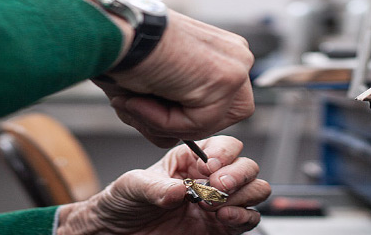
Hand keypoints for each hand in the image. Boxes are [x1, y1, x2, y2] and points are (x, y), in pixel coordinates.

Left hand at [57, 136, 269, 234]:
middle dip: (238, 174)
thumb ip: (155, 187)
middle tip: (218, 186)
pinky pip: (249, 220)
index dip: (224, 154)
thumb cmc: (123, 202)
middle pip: (246, 166)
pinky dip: (244, 218)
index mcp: (190, 159)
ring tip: (216, 205)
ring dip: (244, 195)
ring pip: (254, 190)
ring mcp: (218, 203)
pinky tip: (224, 218)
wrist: (116, 232)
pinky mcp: (220, 228)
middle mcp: (209, 178)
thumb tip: (179, 190)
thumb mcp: (132, 186)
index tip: (210, 168)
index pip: (224, 145)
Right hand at [94, 10, 254, 145]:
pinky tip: (143, 98)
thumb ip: (164, 118)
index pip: (215, 106)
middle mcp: (236, 55)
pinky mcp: (229, 77)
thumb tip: (172, 141)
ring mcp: (236, 66)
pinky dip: (165, 121)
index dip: (180, 117)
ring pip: (210, 123)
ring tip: (138, 101)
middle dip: (180, 124)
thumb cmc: (124, 52)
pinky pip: (200, 123)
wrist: (115, 31)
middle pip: (221, 118)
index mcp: (221, 52)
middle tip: (141, 107)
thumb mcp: (149, 90)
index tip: (141, 102)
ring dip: (168, 123)